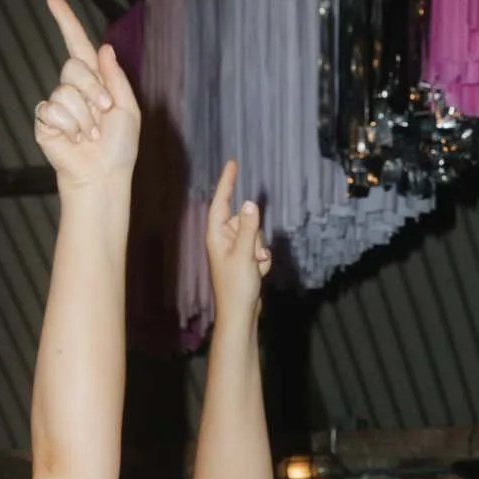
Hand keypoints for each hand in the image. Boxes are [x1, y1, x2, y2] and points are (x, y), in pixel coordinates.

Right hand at [34, 0, 139, 189]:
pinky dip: (69, 127)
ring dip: (84, 116)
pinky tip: (75, 140)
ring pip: (66, 91)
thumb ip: (116, 77)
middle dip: (93, 90)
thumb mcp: (127, 108)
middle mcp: (74, 88)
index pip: (77, 44)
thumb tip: (103, 47)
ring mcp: (57, 103)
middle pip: (74, 66)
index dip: (65, 21)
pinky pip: (53, 109)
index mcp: (95, 80)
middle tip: (104, 113)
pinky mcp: (45, 120)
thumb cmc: (118, 147)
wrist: (103, 176)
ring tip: (90, 136)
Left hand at [204, 160, 269, 321]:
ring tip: (254, 268)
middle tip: (253, 257)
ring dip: (260, 250)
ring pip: (255, 234)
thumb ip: (249, 228)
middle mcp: (223, 240)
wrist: (240, 314)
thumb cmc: (236, 287)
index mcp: (216, 236)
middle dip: (255, 235)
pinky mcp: (244, 259)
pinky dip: (262, 260)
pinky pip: (259, 249)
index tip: (232, 164)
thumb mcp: (245, 255)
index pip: (221, 202)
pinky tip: (257, 274)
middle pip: (246, 220)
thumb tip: (250, 203)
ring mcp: (234, 249)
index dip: (227, 182)